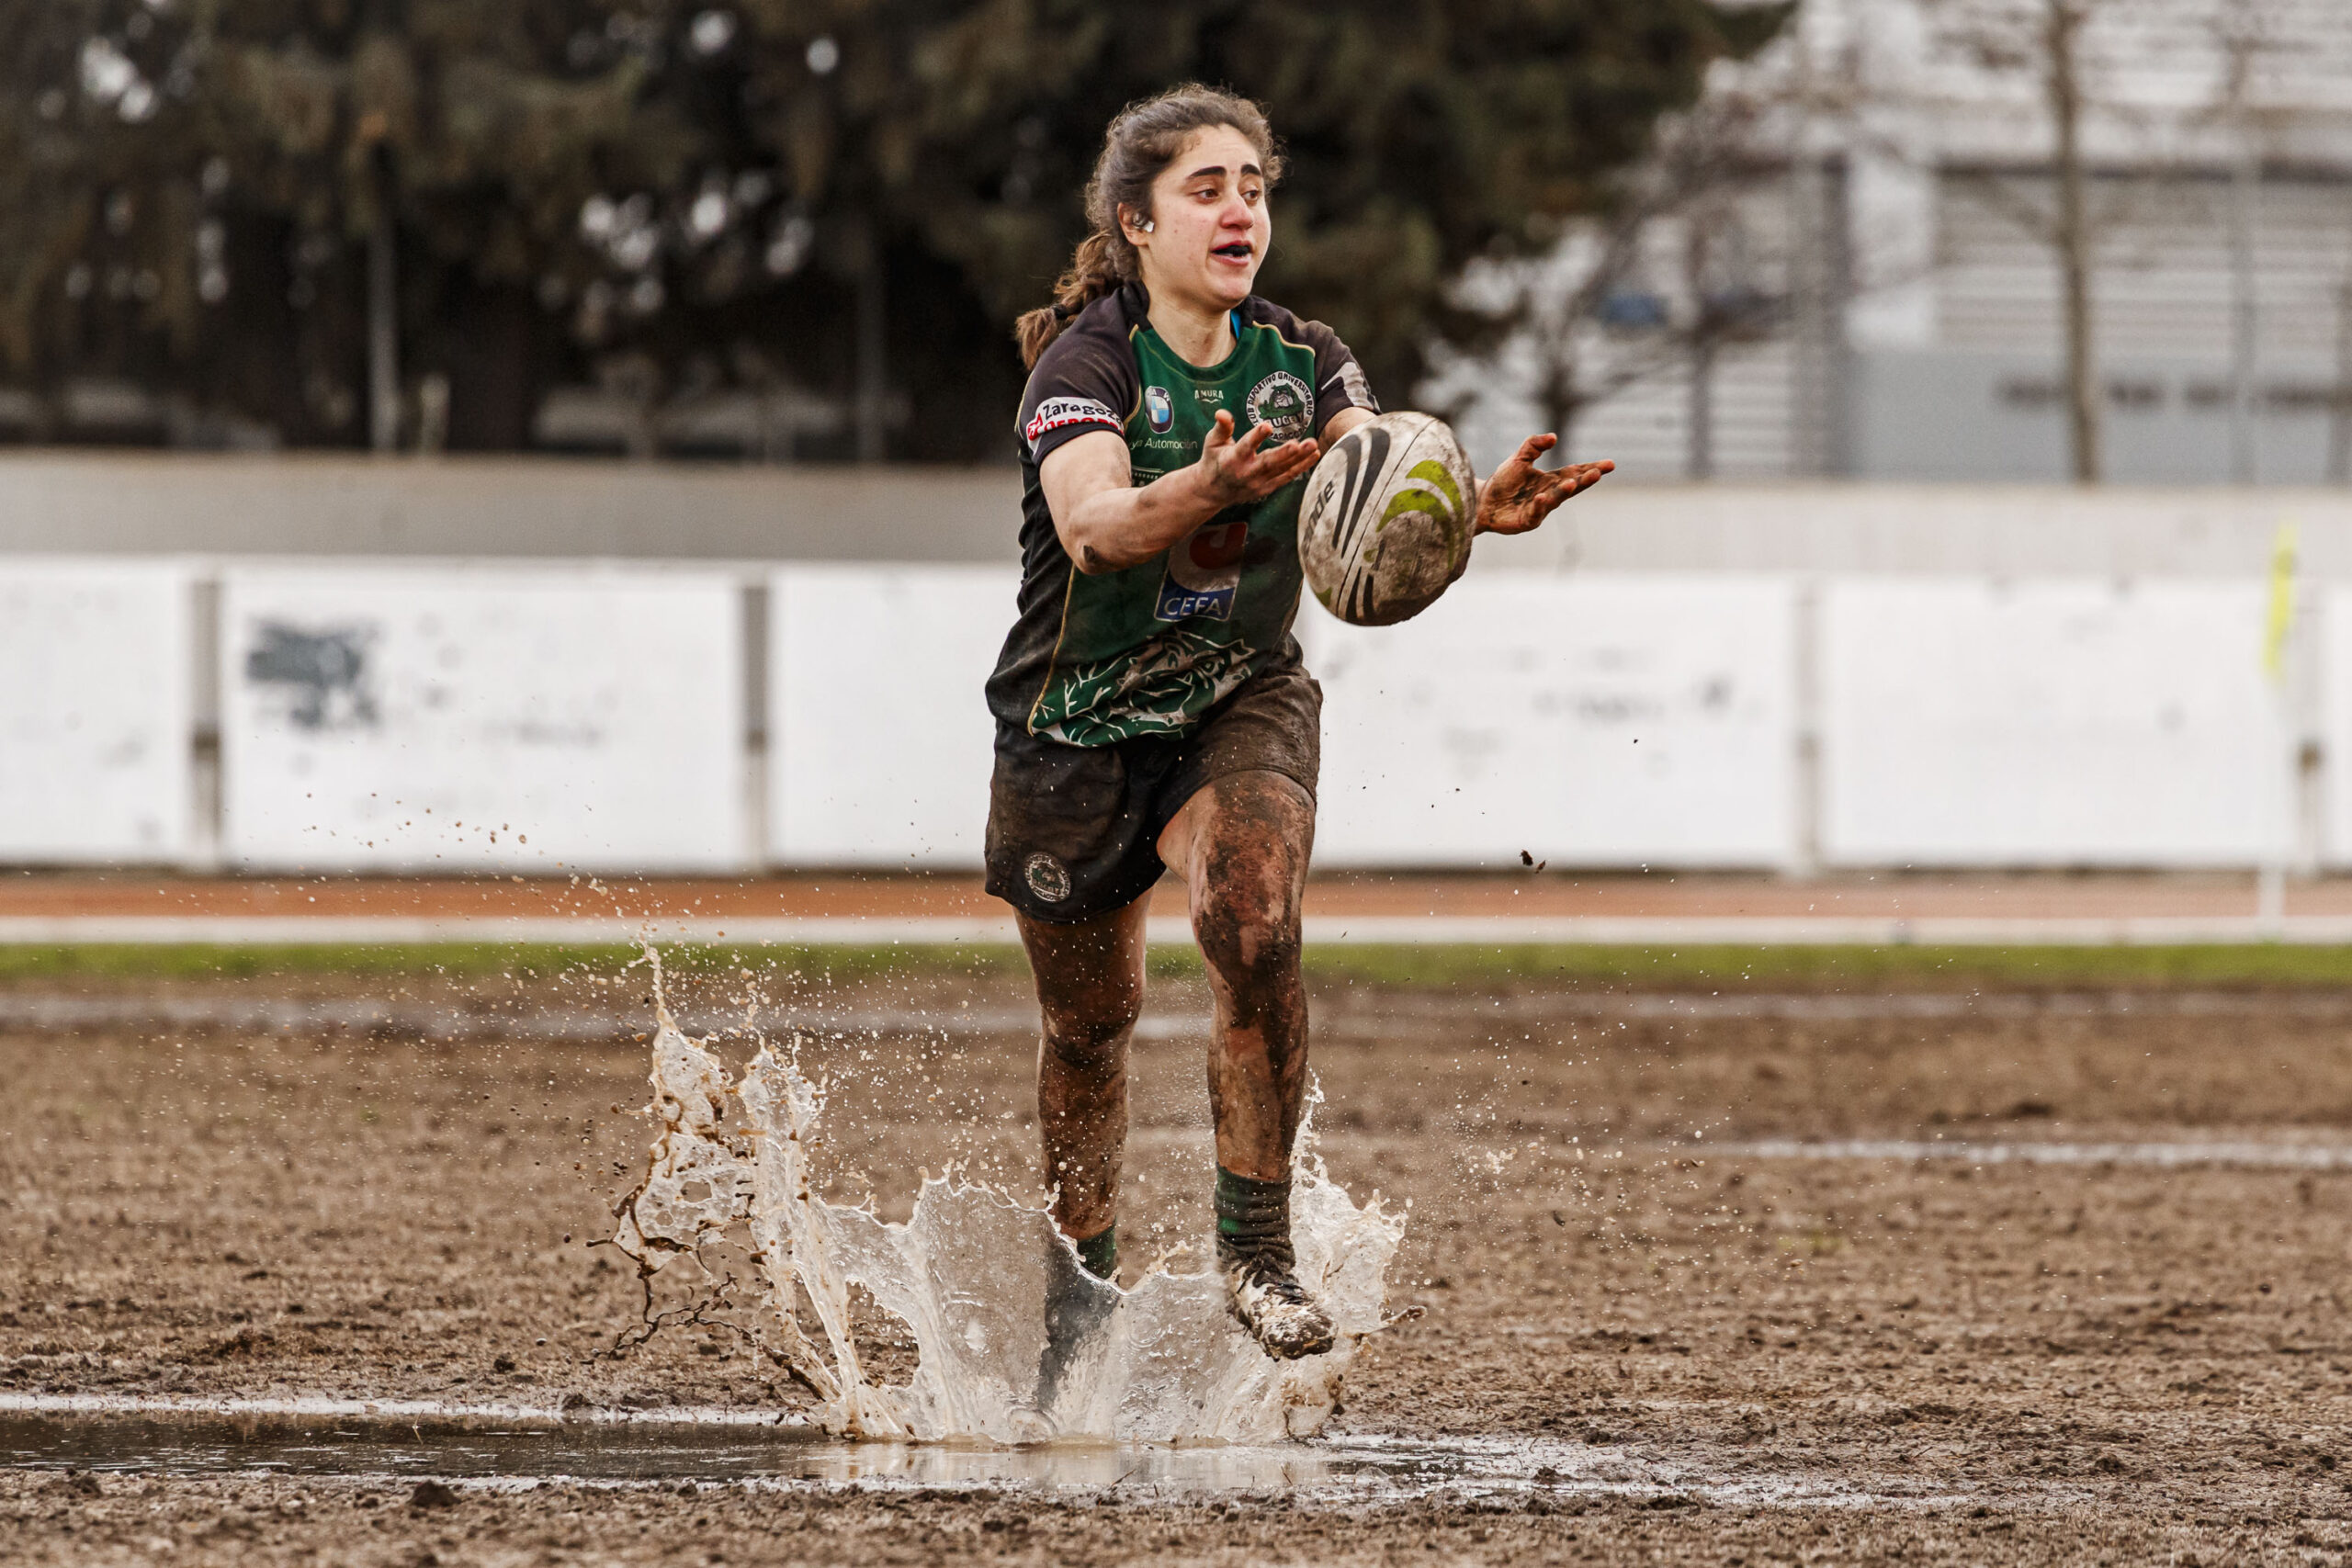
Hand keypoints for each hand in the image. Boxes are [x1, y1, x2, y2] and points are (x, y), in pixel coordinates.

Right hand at [1196, 410, 1319, 507]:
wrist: (1213, 491)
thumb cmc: (1213, 460)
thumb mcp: (1212, 442)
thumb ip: (1221, 427)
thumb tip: (1222, 412)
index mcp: (1231, 460)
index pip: (1245, 447)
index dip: (1256, 437)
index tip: (1268, 426)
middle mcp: (1246, 473)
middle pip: (1268, 463)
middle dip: (1285, 453)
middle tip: (1300, 444)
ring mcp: (1258, 483)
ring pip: (1281, 470)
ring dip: (1299, 458)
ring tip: (1313, 445)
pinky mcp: (1267, 488)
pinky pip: (1287, 477)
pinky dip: (1301, 467)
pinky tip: (1314, 455)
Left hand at [1473, 435, 1612, 535]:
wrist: (1482, 501)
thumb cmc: (1503, 481)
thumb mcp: (1519, 458)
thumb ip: (1534, 445)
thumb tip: (1554, 437)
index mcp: (1551, 480)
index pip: (1575, 472)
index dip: (1592, 468)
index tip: (1610, 464)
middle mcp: (1550, 495)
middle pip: (1571, 486)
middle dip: (1585, 480)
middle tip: (1598, 473)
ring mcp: (1540, 509)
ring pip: (1556, 500)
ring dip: (1564, 491)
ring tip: (1572, 483)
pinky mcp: (1527, 521)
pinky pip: (1535, 513)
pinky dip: (1539, 506)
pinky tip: (1542, 497)